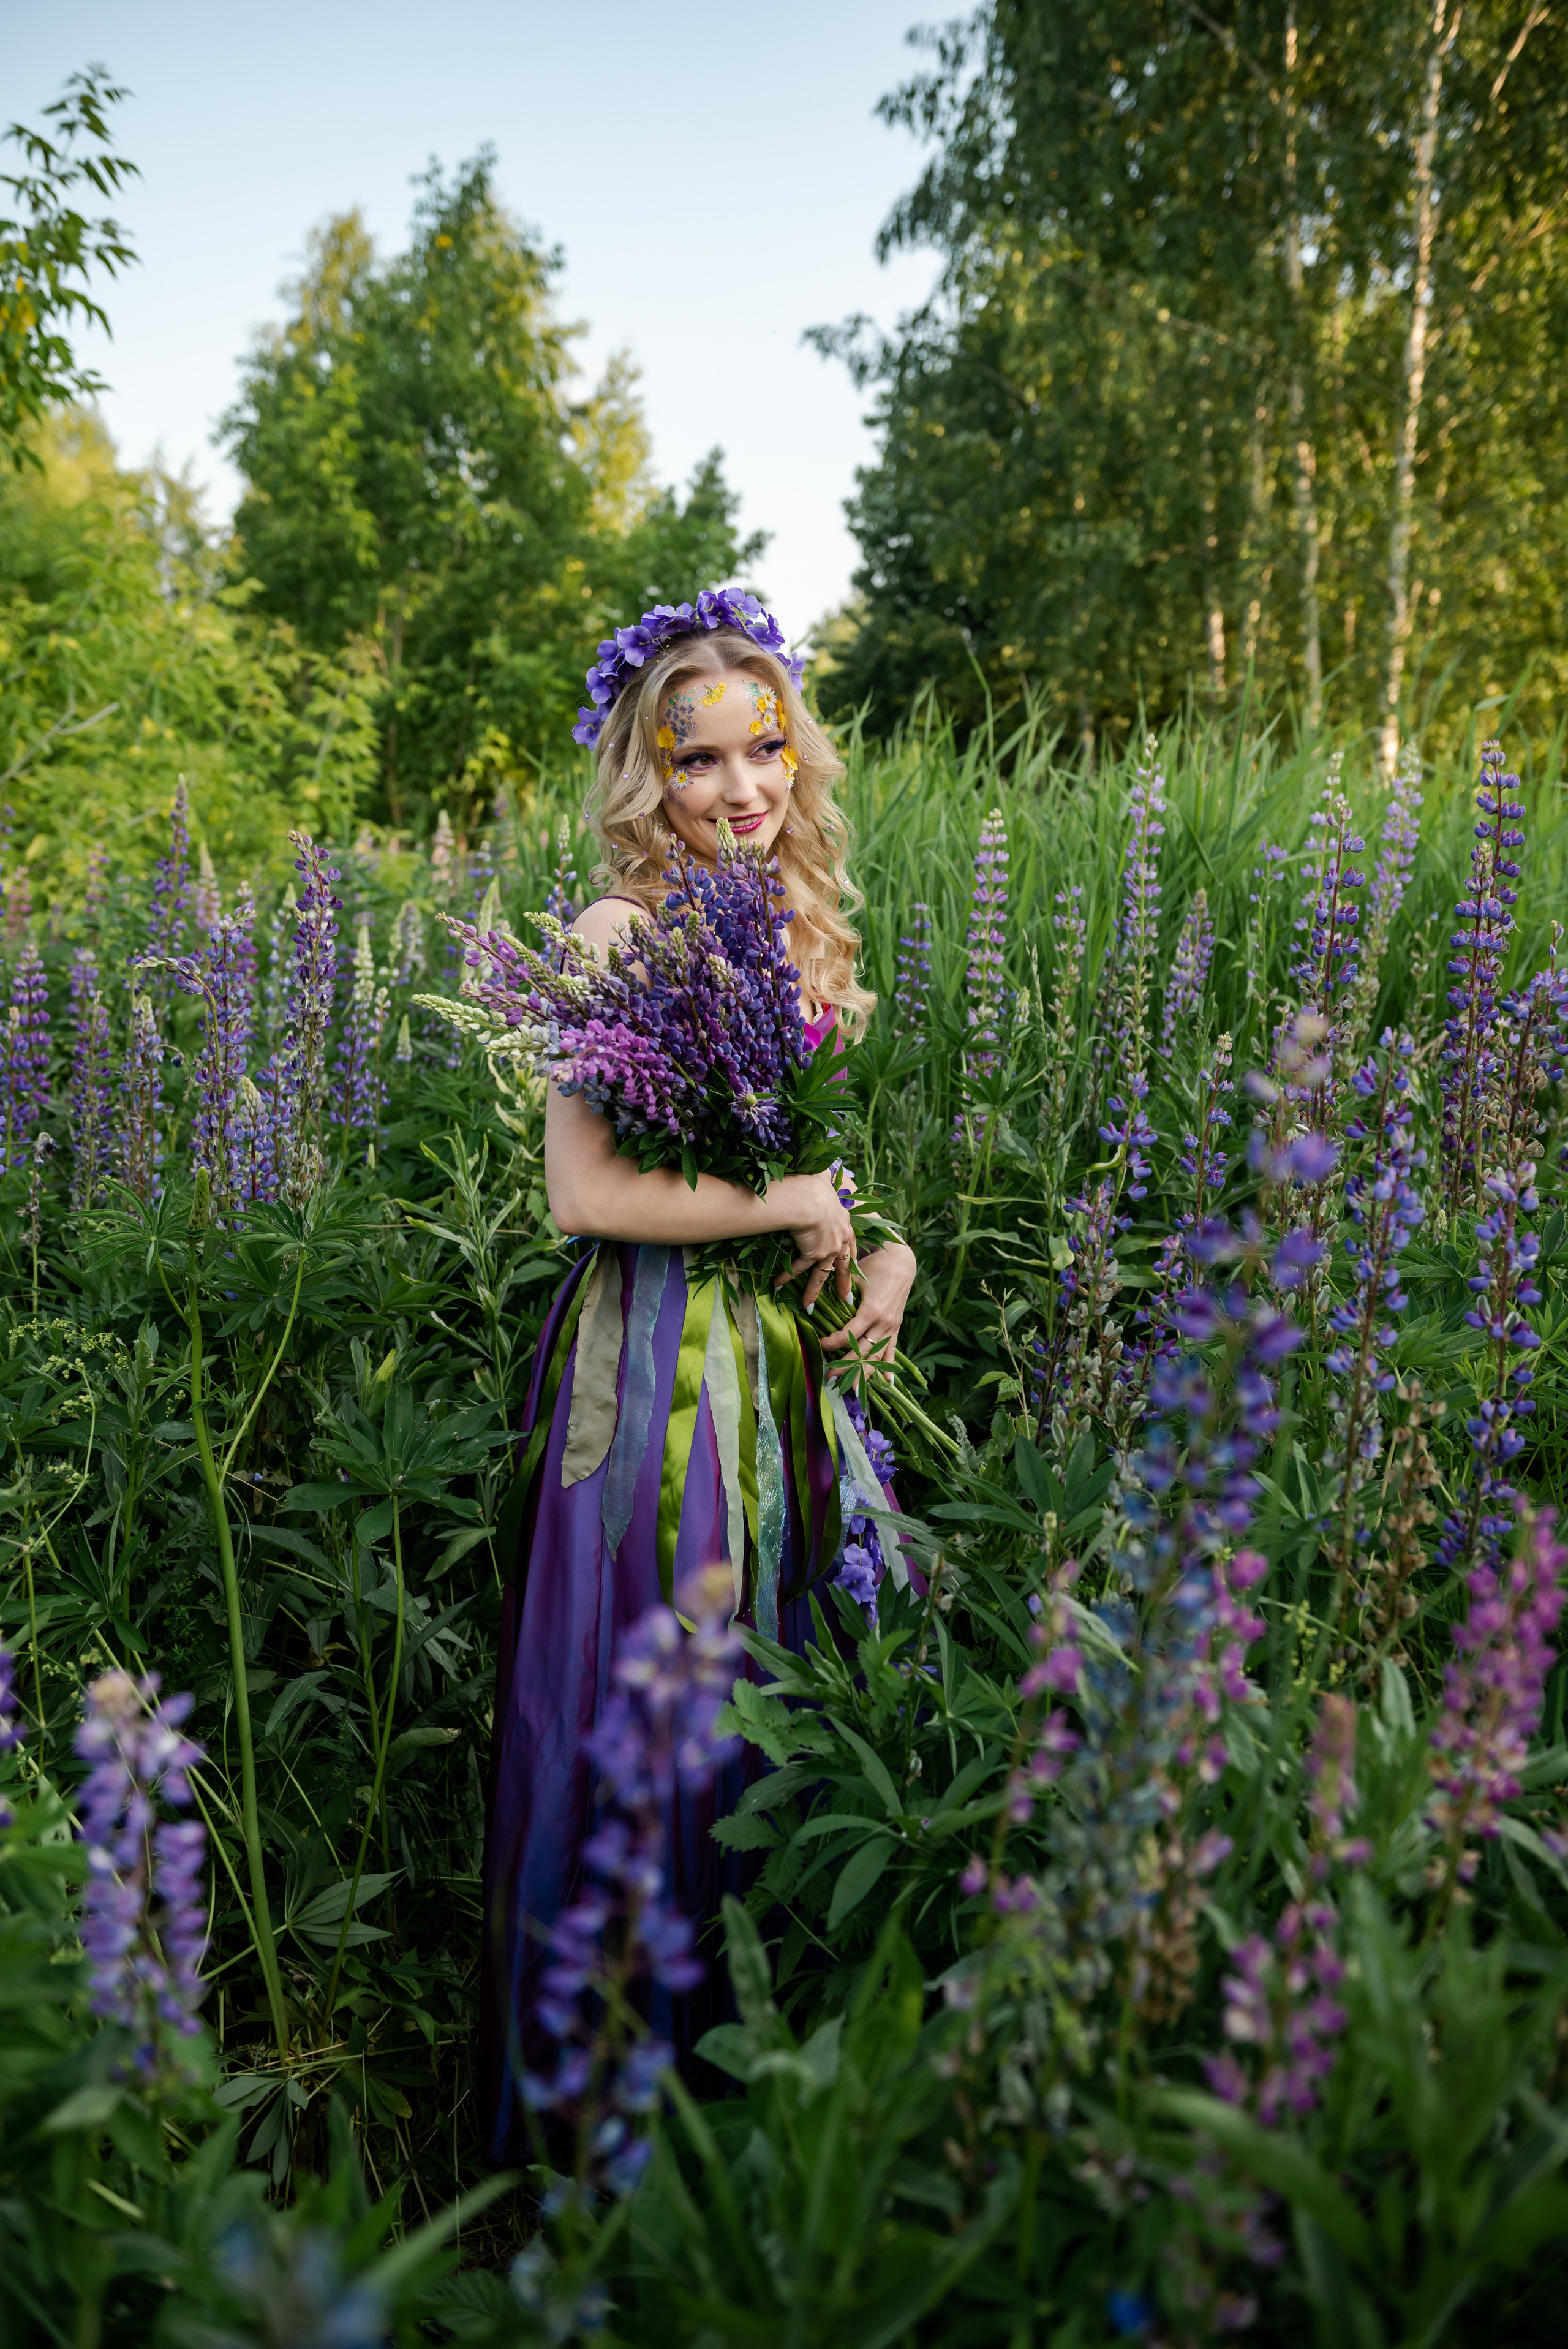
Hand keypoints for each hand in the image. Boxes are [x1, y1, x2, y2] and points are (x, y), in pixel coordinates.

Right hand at [773, 1172, 857, 1311]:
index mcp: (846, 1223)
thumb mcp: (824, 1183)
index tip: (852, 1270)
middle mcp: (841, 1239)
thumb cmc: (815, 1185)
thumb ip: (823, 1182)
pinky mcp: (814, 1254)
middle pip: (844, 1266)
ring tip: (808, 1307)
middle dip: (843, 1283)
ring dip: (812, 1291)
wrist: (810, 1198)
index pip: (851, 1245)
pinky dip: (787, 1277)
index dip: (850, 1259)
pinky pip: (799, 1269)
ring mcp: (829, 1249)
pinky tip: (779, 1286)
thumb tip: (819, 1170)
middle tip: (844, 1299)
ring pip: (821, 1275)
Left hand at [819, 1240, 916, 1373]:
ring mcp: (892, 1327)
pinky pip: (893, 1350)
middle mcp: (883, 1323)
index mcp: (872, 1311)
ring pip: (877, 1356)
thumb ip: (841, 1293)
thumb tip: (819, 1306)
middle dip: (846, 1367)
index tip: (819, 1344)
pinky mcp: (897, 1327)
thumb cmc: (876, 1265)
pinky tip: (887, 1382)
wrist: (902, 1261)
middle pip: (862, 1352)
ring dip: (864, 1373)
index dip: (832, 1343)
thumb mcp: (856, 1277)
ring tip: (852, 1389)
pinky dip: (889, 1366)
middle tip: (830, 1379)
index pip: (849, 1335)